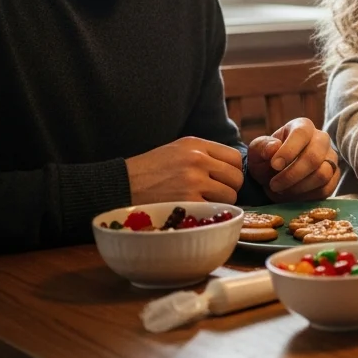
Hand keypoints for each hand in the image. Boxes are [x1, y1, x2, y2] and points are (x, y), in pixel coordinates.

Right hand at [125, 137, 243, 204]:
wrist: (120, 185)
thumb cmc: (149, 170)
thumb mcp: (176, 150)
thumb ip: (203, 154)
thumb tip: (231, 167)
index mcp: (196, 144)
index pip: (235, 157)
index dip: (232, 170)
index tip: (224, 178)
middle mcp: (198, 160)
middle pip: (236, 177)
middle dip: (230, 187)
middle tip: (216, 194)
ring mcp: (194, 181)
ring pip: (230, 195)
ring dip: (221, 202)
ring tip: (203, 202)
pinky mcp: (188, 201)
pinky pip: (215, 209)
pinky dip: (209, 212)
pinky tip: (196, 210)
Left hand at [246, 118, 339, 200]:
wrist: (274, 176)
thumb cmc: (267, 159)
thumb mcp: (257, 151)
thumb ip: (262, 147)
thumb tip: (273, 148)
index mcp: (303, 127)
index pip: (302, 133)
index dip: (288, 150)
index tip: (274, 165)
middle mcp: (321, 139)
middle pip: (314, 157)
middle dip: (292, 175)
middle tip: (274, 184)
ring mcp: (331, 158)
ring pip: (322, 175)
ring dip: (298, 187)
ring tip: (281, 190)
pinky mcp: (334, 177)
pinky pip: (326, 189)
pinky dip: (306, 196)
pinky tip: (292, 194)